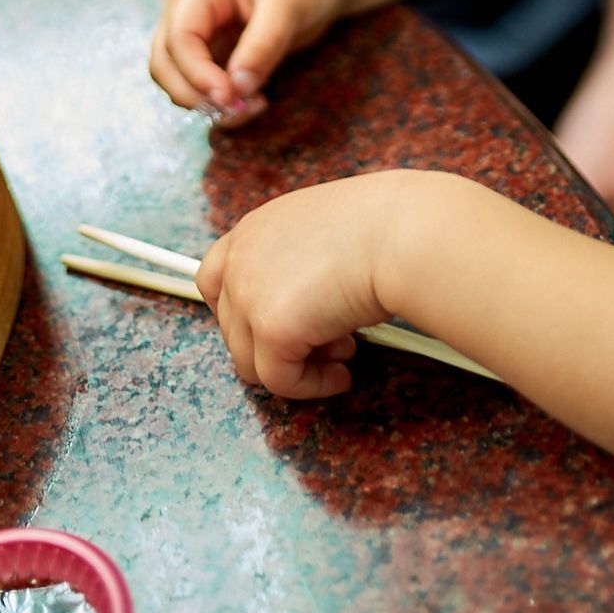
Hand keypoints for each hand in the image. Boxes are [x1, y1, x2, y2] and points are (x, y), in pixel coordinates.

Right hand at [150, 0, 350, 115]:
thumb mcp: (288, 3)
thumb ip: (262, 44)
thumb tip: (237, 89)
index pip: (179, 37)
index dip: (196, 73)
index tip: (228, 98)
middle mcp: (189, 11)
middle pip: (165, 63)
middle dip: (194, 94)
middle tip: (238, 110)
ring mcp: (200, 35)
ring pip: (180, 81)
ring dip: (208, 104)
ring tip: (254, 106)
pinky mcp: (216, 56)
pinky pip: (205, 88)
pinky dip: (223, 103)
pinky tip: (257, 102)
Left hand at [198, 172, 410, 398]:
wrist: (400, 232)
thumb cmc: (379, 227)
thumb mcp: (319, 235)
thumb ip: (292, 266)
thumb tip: (299, 312)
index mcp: (253, 230)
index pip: (214, 280)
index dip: (241, 312)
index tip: (273, 326)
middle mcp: (241, 258)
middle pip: (233, 328)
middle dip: (281, 342)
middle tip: (329, 342)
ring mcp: (249, 293)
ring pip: (250, 362)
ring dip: (295, 366)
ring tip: (341, 354)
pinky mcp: (270, 328)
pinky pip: (280, 380)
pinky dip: (310, 385)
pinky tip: (341, 374)